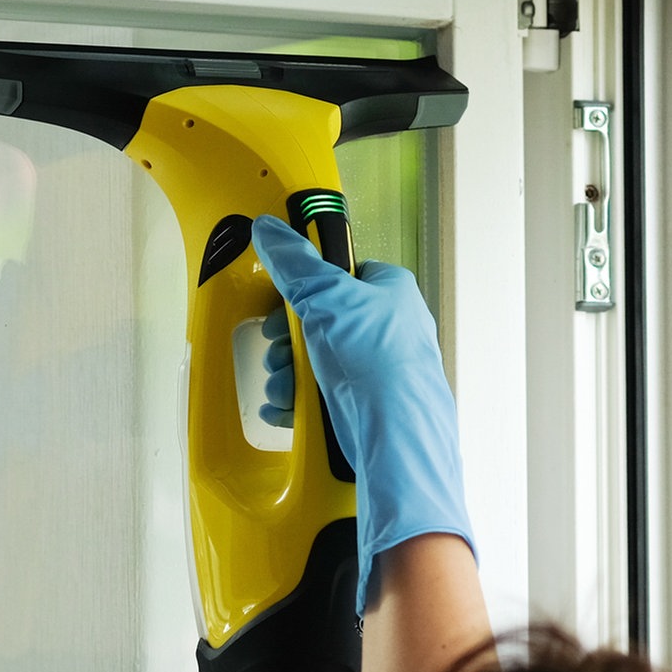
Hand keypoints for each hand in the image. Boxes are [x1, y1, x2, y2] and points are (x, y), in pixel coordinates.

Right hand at [251, 215, 474, 612]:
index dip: (305, 285)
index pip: (340, 272)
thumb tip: (273, 232)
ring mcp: (379, 369)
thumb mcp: (328, 300)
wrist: (398, 440)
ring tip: (282, 383)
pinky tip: (287, 407)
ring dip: (290, 372)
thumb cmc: (382, 369)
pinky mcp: (368, 404)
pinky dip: (299, 400)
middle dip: (290, 338)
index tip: (283, 298)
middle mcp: (389, 329)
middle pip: (322, 320)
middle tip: (279, 348)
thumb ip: (296, 264)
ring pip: (319, 360)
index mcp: (390, 292)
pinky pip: (324, 394)